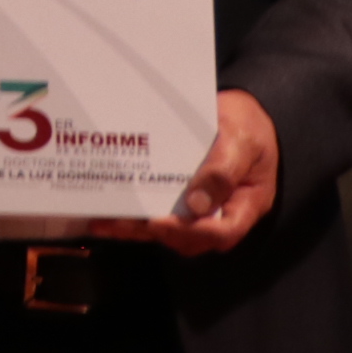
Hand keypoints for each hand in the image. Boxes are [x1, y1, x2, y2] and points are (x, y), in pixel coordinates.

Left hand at [106, 90, 277, 256]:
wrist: (242, 115)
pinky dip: (134, 215)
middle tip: (119, 222)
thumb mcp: (241, 142)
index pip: (221, 231)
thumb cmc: (248, 127)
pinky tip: (107, 212)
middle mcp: (221, 213)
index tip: (157, 222)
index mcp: (245, 204)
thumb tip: (197, 204)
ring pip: (168, 230)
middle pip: (189, 237)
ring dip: (136, 229)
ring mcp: (199, 209)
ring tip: (103, 223)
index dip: (189, 232)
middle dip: (152, 232)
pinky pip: (158, 213)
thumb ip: (223, 170)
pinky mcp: (180, 200)